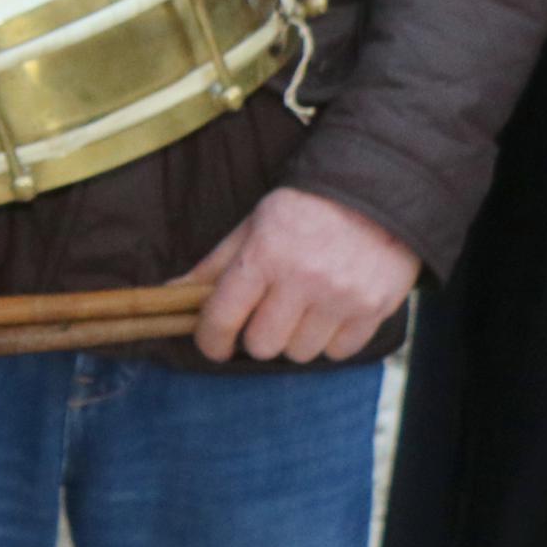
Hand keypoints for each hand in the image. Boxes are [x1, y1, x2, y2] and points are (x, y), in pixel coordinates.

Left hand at [191, 188, 417, 363]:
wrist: (373, 192)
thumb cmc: (302, 211)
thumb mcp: (252, 227)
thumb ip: (215, 266)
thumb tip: (171, 293)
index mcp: (263, 256)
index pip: (223, 317)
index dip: (210, 340)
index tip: (212, 345)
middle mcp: (302, 280)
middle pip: (262, 345)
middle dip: (256, 337)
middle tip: (265, 318)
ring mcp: (341, 297)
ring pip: (301, 353)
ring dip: (295, 340)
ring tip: (302, 312)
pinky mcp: (374, 309)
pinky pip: (340, 353)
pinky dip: (330, 342)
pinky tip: (330, 315)